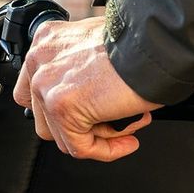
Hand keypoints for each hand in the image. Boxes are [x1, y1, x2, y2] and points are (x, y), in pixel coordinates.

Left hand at [12, 16, 159, 161]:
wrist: (158, 45)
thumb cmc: (141, 44)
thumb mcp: (99, 48)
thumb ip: (80, 69)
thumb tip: (84, 100)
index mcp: (47, 42)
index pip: (35, 91)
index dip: (62, 111)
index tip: (87, 116)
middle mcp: (40, 60)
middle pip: (47, 118)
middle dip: (82, 126)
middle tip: (113, 122)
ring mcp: (47, 86)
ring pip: (63, 136)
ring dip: (99, 136)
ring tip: (127, 122)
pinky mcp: (63, 108)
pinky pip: (80, 148)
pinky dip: (107, 150)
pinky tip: (128, 140)